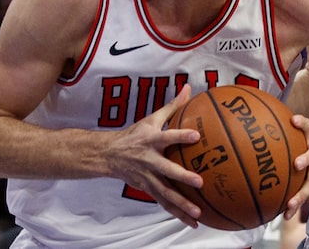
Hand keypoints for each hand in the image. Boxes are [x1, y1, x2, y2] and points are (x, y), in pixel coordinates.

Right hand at [108, 85, 203, 227]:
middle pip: (166, 170)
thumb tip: (189, 88)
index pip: (167, 137)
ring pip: (165, 193)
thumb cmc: (135, 134)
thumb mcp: (152, 118)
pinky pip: (164, 203)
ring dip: (182, 204)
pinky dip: (177, 213)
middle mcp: (149, 160)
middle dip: (182, 177)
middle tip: (199, 182)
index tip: (195, 136)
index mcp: (151, 140)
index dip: (180, 136)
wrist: (109, 155)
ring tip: (198, 213)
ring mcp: (147, 177)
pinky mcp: (147, 189)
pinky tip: (193, 222)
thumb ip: (173, 106)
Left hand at [282, 114, 308, 220]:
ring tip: (291, 203)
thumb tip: (251, 122)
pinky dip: (295, 206)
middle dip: (306, 159)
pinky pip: (304, 195)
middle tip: (297, 164)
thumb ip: (282, 128)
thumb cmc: (305, 143)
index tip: (294, 120)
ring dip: (301, 193)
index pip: (308, 126)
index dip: (302, 123)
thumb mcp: (300, 132)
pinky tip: (284, 215)